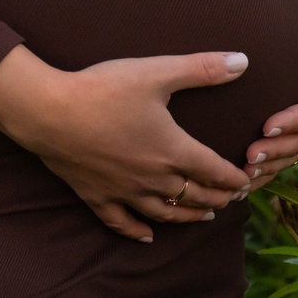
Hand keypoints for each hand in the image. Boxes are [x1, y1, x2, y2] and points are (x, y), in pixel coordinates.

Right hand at [0, 45, 255, 242]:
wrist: (49, 112)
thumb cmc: (104, 90)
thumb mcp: (157, 72)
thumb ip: (202, 69)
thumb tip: (243, 61)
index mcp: (173, 150)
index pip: (214, 171)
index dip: (234, 178)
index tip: (248, 182)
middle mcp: (154, 178)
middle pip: (194, 196)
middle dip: (217, 199)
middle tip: (232, 200)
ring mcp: (125, 191)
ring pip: (165, 213)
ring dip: (188, 216)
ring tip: (204, 217)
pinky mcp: (97, 196)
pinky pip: (122, 223)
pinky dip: (138, 231)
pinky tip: (148, 236)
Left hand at [243, 0, 297, 190]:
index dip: (295, 121)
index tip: (267, 126)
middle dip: (277, 151)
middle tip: (249, 156)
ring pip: (290, 154)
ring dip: (269, 166)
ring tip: (243, 173)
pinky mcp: (291, 132)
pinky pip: (279, 157)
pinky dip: (263, 172)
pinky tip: (240, 183)